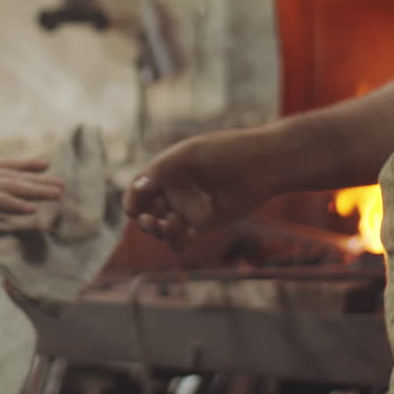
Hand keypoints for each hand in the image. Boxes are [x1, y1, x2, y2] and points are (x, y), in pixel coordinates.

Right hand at [0, 154, 63, 216]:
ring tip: (57, 194)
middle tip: (61, 185)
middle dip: (41, 181)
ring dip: (38, 191)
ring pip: (16, 187)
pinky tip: (31, 209)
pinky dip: (17, 205)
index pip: (7, 163)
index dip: (27, 164)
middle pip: (18, 176)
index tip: (44, 163)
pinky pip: (1, 202)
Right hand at [123, 130, 278, 250]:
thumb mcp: (188, 155)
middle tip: (152, 220)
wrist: (262, 165)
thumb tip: (138, 188)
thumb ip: (160, 171)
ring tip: (168, 226)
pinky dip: (175, 241)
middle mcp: (174, 191)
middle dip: (144, 219)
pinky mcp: (204, 225)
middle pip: (147, 212)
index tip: (134, 208)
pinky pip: (182, 240)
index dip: (131, 200)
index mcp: (166, 172)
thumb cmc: (225, 152)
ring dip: (158, 232)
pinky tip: (180, 235)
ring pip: (162, 229)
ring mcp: (188, 209)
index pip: (138, 190)